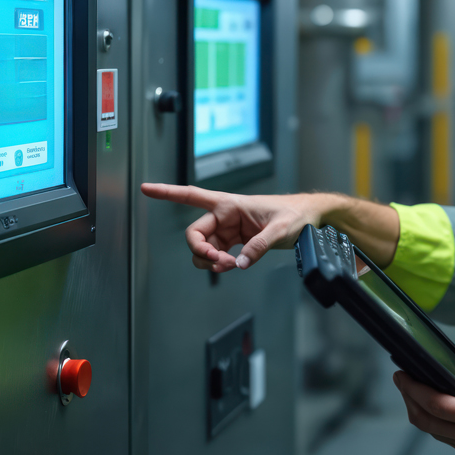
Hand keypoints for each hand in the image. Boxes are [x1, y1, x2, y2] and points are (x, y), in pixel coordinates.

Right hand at [139, 183, 320, 271]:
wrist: (308, 218)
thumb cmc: (295, 214)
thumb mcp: (280, 229)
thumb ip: (259, 247)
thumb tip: (240, 263)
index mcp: (230, 203)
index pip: (192, 195)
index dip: (167, 192)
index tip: (146, 189)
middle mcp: (225, 215)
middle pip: (195, 234)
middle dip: (201, 251)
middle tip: (219, 263)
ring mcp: (229, 229)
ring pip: (204, 248)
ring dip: (210, 260)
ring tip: (230, 266)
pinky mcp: (235, 241)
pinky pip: (216, 254)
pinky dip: (219, 263)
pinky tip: (232, 265)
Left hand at [393, 336, 454, 454]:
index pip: (437, 405)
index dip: (413, 389)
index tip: (402, 375)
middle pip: (429, 425)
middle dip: (410, 402)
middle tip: (403, 383)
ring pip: (440, 438)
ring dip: (425, 417)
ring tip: (419, 395)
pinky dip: (444, 430)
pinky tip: (445, 414)